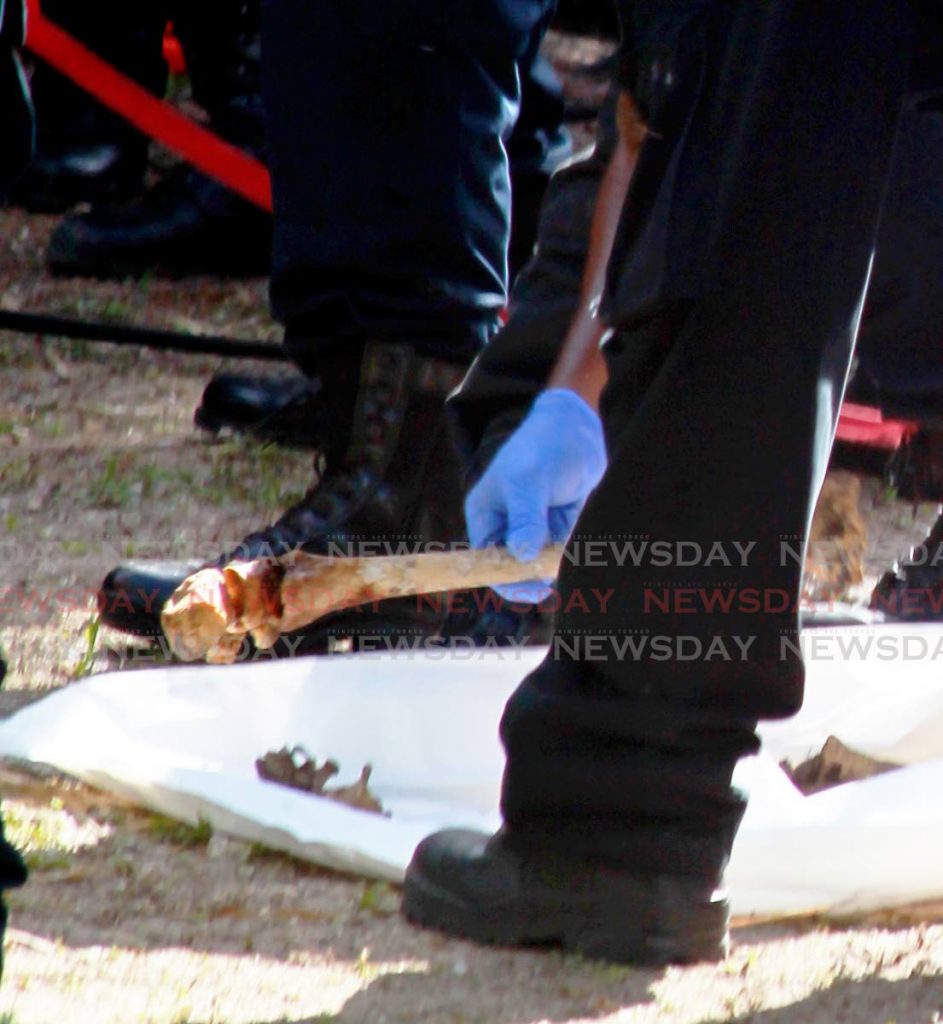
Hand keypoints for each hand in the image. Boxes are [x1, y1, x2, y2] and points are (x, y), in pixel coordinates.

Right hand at [465, 388, 606, 602]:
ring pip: (538, 563)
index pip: (486, 561)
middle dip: (532, 576)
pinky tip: (574, 541)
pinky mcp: (556, 526)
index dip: (504, 580)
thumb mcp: (529, 482)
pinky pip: (558, 552)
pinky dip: (567, 555)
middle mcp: (505, 525)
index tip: (532, 590)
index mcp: (485, 515)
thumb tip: (522, 557)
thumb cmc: (544, 447)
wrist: (577, 427)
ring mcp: (531, 527)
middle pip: (512, 567)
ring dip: (552, 565)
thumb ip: (525, 519)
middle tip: (553, 580)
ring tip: (566, 548)